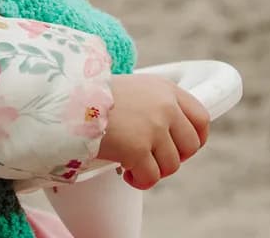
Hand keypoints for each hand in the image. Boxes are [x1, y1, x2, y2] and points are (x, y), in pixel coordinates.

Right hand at [98, 75, 209, 189]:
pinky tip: (125, 172)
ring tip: (132, 165)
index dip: (195, 138)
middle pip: (191, 145)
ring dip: (153, 171)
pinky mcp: (138, 148)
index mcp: (165, 89)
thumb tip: (171, 135)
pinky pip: (151, 178)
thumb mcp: (134, 89)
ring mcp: (153, 127)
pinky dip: (139, 181)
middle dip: (174, 158)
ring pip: (171, 165)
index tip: (183, 148)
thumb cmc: (94, 96)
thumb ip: (155, 105)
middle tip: (153, 160)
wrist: (68, 100)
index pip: (201, 117)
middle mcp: (164, 106)